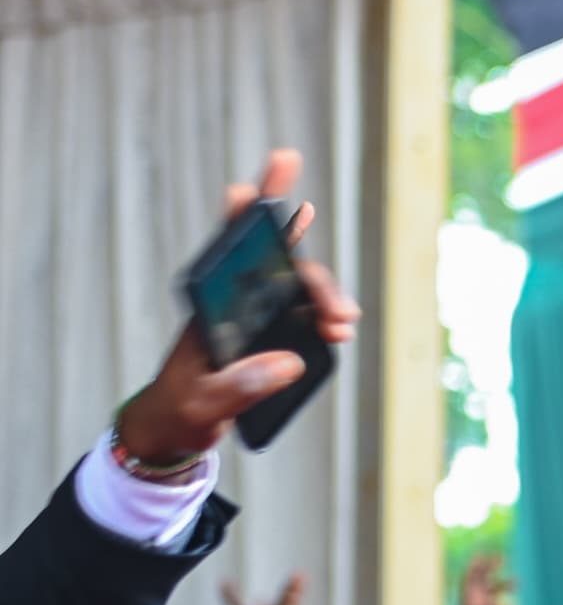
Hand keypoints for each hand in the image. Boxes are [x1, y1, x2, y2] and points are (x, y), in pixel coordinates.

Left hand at [116, 150, 358, 473]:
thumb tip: (289, 362)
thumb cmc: (180, 409)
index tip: (264, 176)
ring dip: (326, 301)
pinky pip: (303, 312)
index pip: (230, 246)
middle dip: (316, 282)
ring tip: (342, 328)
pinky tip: (337, 329)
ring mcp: (253, 316)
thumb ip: (242, 383)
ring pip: (298, 289)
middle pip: (282, 268)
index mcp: (208, 306)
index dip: (248, 211)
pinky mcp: (269, 335)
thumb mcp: (204, 401)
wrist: (178, 427)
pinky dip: (325, 317)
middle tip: (340, 317)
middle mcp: (233, 301)